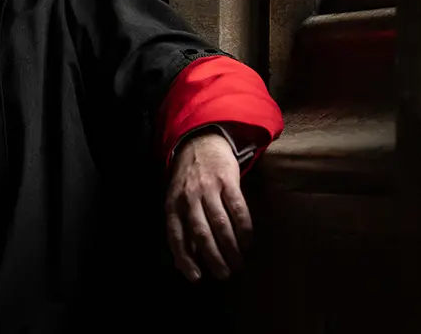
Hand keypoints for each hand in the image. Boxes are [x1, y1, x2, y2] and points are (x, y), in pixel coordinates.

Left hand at [165, 130, 249, 281]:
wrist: (201, 143)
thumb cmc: (188, 180)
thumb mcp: (176, 201)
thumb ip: (181, 229)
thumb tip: (183, 263)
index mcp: (173, 204)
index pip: (176, 237)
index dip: (185, 259)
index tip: (197, 277)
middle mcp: (189, 197)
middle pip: (201, 234)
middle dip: (214, 258)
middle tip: (225, 274)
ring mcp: (208, 187)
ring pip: (221, 224)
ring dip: (231, 247)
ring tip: (238, 262)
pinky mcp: (227, 180)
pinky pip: (238, 208)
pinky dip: (244, 228)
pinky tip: (247, 242)